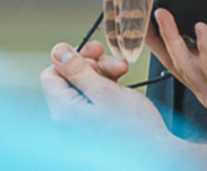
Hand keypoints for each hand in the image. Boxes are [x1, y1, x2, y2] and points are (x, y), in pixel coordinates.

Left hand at [39, 41, 174, 142]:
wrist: (156, 155)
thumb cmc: (134, 129)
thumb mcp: (105, 90)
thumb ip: (77, 70)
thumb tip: (57, 51)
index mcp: (64, 112)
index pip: (50, 75)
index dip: (70, 61)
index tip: (93, 55)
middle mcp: (67, 121)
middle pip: (68, 80)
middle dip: (92, 66)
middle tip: (114, 62)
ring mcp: (80, 125)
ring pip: (83, 88)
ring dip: (103, 75)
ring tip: (123, 72)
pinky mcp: (94, 127)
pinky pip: (93, 101)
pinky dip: (106, 90)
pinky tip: (122, 87)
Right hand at [150, 5, 206, 153]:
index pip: (182, 55)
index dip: (164, 37)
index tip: (152, 15)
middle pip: (174, 61)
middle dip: (157, 38)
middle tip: (146, 12)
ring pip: (185, 66)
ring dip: (172, 41)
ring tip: (164, 16)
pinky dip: (205, 52)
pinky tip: (201, 31)